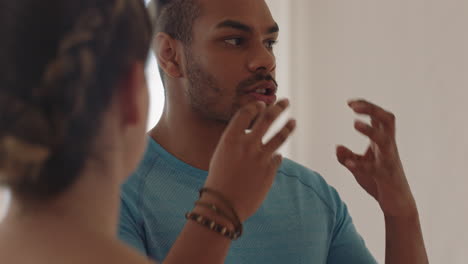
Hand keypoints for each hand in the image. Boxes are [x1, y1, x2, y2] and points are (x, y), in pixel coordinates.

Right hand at [205, 99, 295, 221]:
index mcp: (231, 139)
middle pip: (268, 118)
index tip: (262, 105)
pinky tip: (275, 157)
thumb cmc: (219, 180)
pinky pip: (278, 157)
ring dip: (288, 126)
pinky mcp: (270, 171)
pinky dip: (276, 155)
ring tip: (293, 122)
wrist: (223, 205)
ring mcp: (261, 157)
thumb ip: (236, 142)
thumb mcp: (221, 155)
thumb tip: (251, 133)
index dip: (256, 106)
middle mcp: (247, 144)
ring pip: (280, 136)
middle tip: (286, 102)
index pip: (247, 112)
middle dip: (279, 108)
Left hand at [336, 99, 416, 217]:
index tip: (349, 103)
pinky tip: (349, 164)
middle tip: (354, 107)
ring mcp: (388, 160)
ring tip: (355, 124)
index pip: (378, 117)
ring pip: (385, 140)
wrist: (396, 203)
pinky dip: (361, 165)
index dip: (366, 106)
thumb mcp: (359, 167)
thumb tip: (337, 147)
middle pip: (387, 120)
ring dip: (371, 131)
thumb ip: (347, 157)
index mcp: (382, 142)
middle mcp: (388, 147)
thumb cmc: (378, 181)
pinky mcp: (386, 176)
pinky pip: (375, 168)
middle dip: (372, 109)